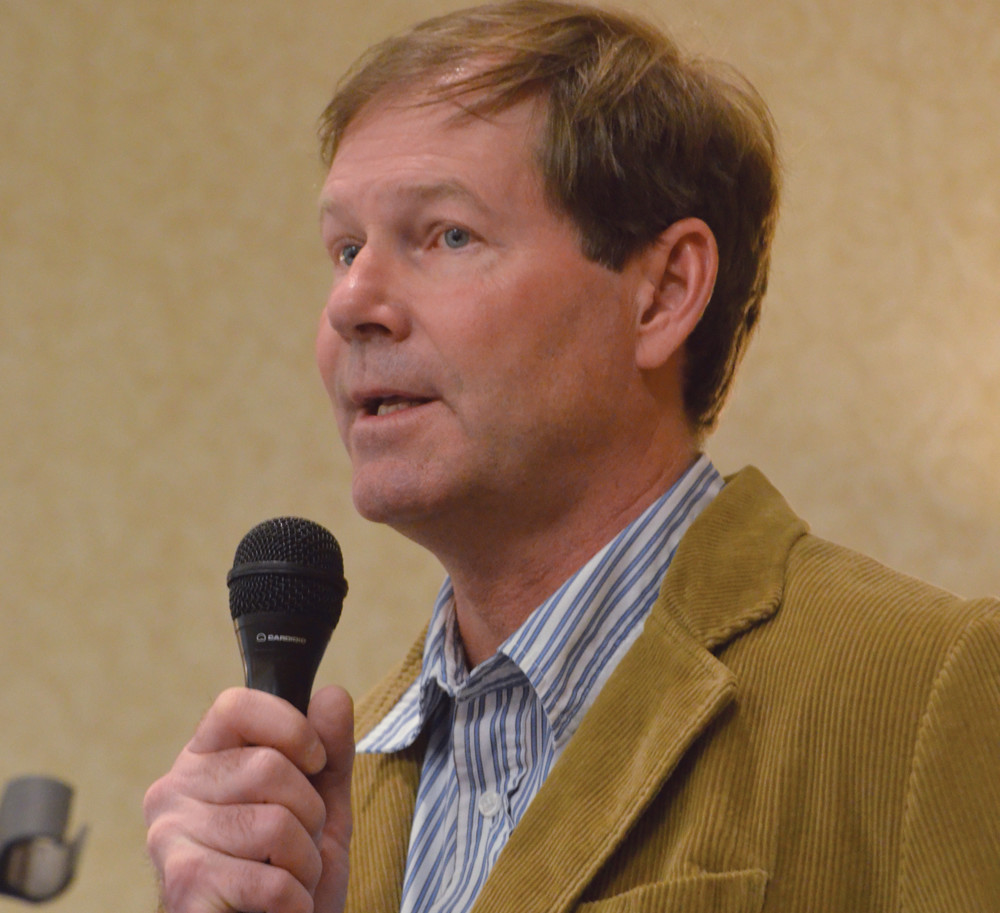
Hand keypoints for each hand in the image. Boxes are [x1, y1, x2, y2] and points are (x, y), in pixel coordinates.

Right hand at [143, 685, 353, 912]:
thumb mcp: (324, 804)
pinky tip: (282, 909)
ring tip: (290, 881)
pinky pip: (270, 879)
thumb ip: (331, 749)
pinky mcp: (182, 888)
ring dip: (305, 862)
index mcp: (204, 759)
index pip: (235, 706)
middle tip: (299, 846)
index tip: (315, 762)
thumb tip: (331, 695)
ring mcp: (170, 839)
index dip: (290, 727)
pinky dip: (296, 900)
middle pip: (268, 766)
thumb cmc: (291, 876)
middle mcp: (173, 791)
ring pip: (274, 824)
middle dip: (309, 813)